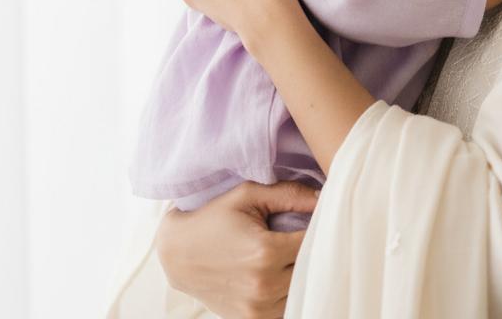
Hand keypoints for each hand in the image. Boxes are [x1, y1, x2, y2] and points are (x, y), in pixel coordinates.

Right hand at [156, 179, 319, 318]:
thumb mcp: (248, 195)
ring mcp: (257, 308)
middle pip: (311, 267)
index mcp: (265, 252)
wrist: (178, 252)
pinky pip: (285, 307)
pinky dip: (288, 292)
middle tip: (307, 233)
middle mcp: (263, 285)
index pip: (314, 240)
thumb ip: (289, 194)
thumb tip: (323, 197)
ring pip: (301, 290)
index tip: (319, 218)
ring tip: (291, 254)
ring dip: (301, 272)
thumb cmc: (213, 217)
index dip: (320, 227)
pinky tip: (281, 273)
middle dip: (313, 249)